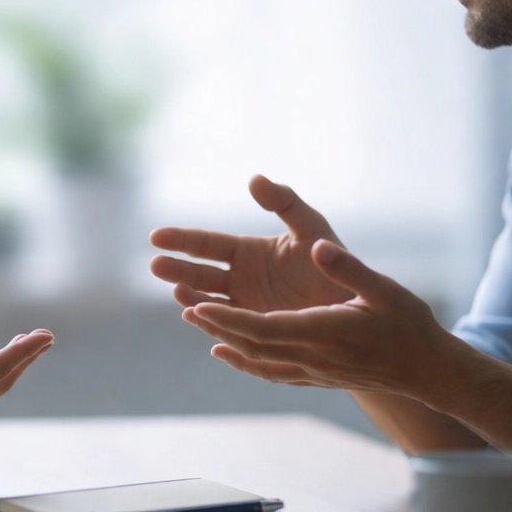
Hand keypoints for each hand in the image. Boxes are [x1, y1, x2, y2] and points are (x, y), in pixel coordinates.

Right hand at [149, 175, 350, 311]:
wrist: (356, 305)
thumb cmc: (335, 261)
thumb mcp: (311, 227)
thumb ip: (285, 203)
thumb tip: (254, 178)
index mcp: (247, 252)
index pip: (206, 245)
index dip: (181, 240)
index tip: (156, 237)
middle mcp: (239, 280)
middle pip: (199, 274)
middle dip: (176, 269)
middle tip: (155, 265)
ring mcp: (244, 308)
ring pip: (208, 303)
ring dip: (190, 298)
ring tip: (178, 293)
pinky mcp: (255, 333)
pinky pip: (227, 329)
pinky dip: (210, 325)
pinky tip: (197, 319)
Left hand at [182, 239, 457, 400]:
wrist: (428, 371)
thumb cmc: (409, 325)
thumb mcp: (384, 288)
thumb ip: (348, 267)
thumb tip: (316, 247)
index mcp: (324, 332)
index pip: (264, 329)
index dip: (228, 320)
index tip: (199, 306)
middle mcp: (312, 357)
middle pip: (253, 345)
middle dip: (216, 326)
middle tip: (185, 306)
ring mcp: (313, 371)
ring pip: (257, 360)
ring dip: (224, 340)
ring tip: (195, 319)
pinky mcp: (317, 378)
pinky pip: (270, 372)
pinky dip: (243, 362)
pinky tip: (226, 352)